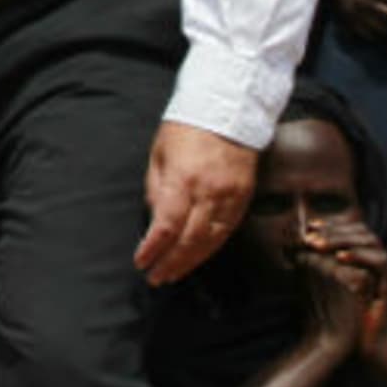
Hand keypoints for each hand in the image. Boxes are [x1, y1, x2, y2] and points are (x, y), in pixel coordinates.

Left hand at [135, 122, 257, 285]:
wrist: (228, 109)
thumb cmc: (186, 127)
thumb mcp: (159, 153)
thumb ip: (155, 189)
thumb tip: (154, 220)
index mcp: (183, 179)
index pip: (166, 225)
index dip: (153, 249)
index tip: (142, 261)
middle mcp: (209, 192)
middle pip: (189, 239)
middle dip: (171, 263)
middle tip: (156, 277)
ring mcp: (230, 196)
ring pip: (211, 241)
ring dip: (191, 262)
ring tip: (173, 274)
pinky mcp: (244, 198)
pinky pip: (226, 231)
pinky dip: (211, 248)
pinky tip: (198, 257)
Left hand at [305, 218, 386, 350]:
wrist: (361, 348)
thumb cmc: (338, 318)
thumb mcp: (324, 285)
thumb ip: (314, 263)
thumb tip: (291, 243)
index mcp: (363, 261)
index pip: (353, 229)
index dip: (333, 225)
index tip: (310, 225)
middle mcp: (377, 265)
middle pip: (363, 231)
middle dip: (335, 229)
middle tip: (312, 232)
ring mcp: (386, 275)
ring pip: (372, 242)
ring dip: (344, 240)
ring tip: (319, 244)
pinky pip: (381, 263)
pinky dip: (360, 257)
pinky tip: (339, 259)